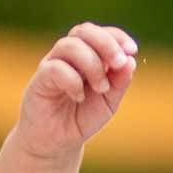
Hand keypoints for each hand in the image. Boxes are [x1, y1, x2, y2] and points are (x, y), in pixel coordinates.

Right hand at [17, 23, 137, 161]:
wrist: (57, 141)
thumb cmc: (82, 116)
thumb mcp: (109, 101)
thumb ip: (120, 82)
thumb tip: (130, 61)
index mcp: (87, 55)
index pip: (100, 33)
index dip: (117, 37)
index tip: (132, 50)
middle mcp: (69, 55)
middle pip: (84, 31)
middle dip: (106, 43)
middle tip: (119, 63)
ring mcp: (53, 64)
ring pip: (70, 46)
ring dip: (92, 65)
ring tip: (102, 89)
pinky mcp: (40, 79)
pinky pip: (55, 69)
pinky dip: (73, 81)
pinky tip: (79, 97)